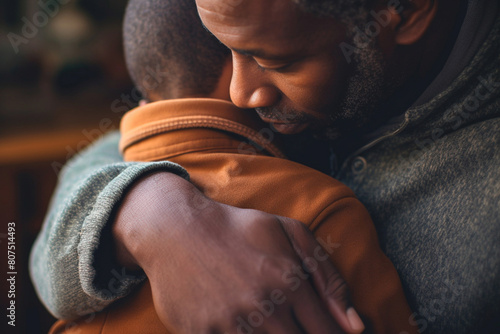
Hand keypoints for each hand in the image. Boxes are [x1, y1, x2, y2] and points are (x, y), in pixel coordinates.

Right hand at [113, 172, 364, 333]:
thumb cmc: (238, 228)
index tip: (326, 332)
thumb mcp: (289, 232)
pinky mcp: (200, 333)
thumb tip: (356, 325)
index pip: (327, 333)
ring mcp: (229, 324)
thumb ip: (328, 277)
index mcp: (289, 282)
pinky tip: (244, 324)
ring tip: (268, 321)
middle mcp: (262, 308)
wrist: (176, 228)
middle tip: (293, 323)